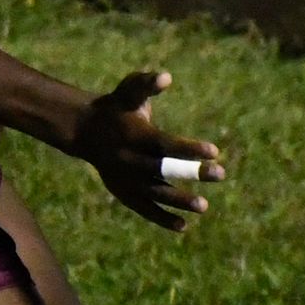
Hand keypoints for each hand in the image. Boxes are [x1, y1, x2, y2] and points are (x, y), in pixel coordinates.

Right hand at [70, 69, 223, 231]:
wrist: (84, 130)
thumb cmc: (116, 107)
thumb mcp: (128, 91)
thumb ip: (146, 84)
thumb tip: (166, 77)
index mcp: (134, 135)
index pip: (164, 144)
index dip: (188, 148)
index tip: (214, 151)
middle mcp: (128, 159)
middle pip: (163, 170)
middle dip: (192, 173)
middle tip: (220, 174)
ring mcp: (125, 179)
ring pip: (154, 193)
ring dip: (179, 201)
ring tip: (204, 206)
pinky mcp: (123, 191)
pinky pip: (143, 208)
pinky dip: (161, 218)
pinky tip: (183, 227)